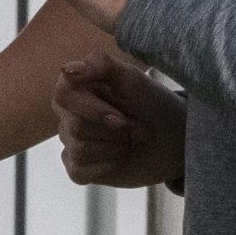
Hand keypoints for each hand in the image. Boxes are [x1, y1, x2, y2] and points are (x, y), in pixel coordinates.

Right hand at [56, 54, 185, 190]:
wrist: (173, 138)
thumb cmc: (151, 104)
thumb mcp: (132, 78)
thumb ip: (100, 64)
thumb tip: (67, 70)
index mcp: (77, 88)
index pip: (63, 95)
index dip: (93, 109)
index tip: (121, 118)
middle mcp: (68, 115)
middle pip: (75, 126)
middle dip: (115, 130)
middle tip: (137, 127)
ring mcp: (72, 142)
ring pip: (79, 149)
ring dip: (116, 146)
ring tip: (132, 139)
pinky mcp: (78, 168)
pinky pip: (79, 170)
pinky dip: (108, 165)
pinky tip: (121, 157)